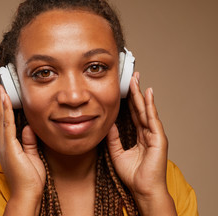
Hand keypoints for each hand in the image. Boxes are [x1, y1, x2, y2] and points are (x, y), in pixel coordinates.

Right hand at [0, 85, 45, 214]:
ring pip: (4, 118)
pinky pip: (8, 124)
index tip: (6, 96)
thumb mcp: (32, 155)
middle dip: (2, 101)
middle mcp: (4, 143)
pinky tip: (6, 100)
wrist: (27, 194)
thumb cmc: (30, 179)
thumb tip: (28, 127)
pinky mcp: (9, 146)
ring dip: (2, 102)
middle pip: (3, 117)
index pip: (7, 122)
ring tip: (1, 88)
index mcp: (9, 145)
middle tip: (1, 86)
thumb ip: (29, 141)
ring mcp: (5, 144)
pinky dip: (7, 111)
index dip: (6, 108)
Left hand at [106, 72, 176, 214]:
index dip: (129, 101)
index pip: (133, 114)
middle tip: (132, 77)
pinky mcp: (159, 139)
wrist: (142, 189)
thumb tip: (108, 123)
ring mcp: (154, 135)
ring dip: (141, 95)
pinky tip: (147, 95)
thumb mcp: (117, 152)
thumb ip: (113, 138)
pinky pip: (152, 119)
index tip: (125, 88)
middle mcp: (147, 133)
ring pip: (146, 110)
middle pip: (140, 109)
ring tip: (136, 80)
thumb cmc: (132, 174)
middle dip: (135, 92)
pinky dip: (150, 106)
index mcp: (139, 136)